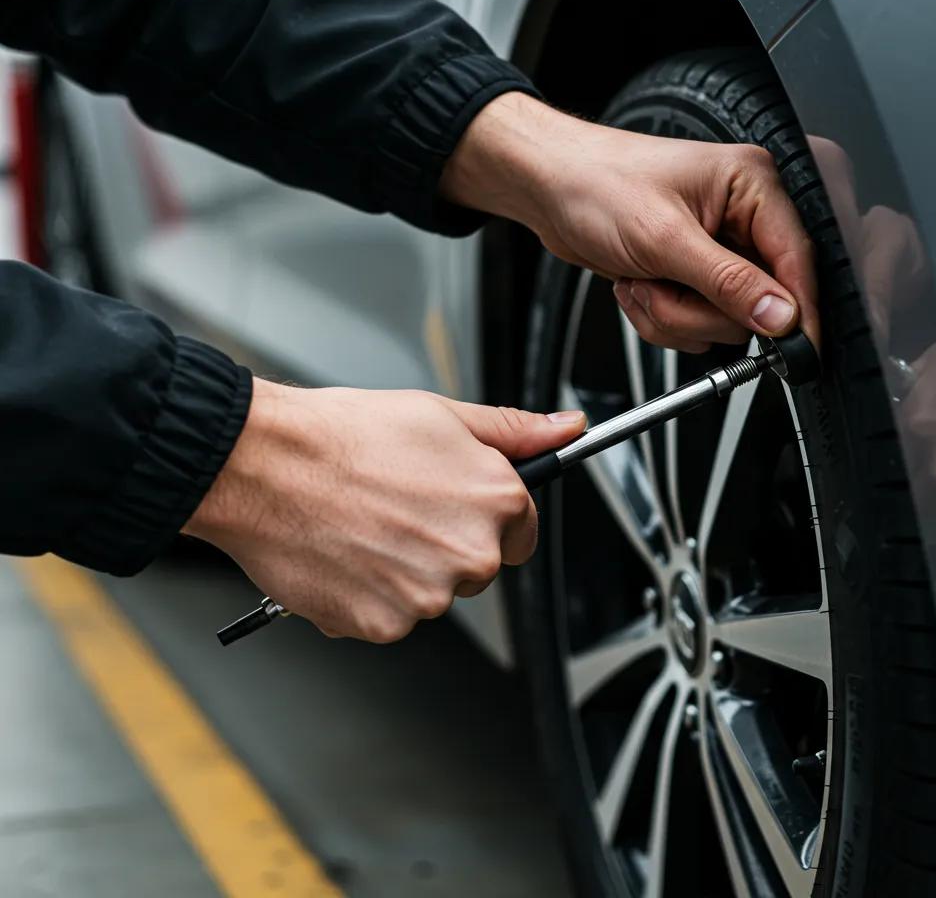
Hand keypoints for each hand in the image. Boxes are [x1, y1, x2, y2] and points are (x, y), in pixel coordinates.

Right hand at [185, 380, 585, 641]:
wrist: (263, 465)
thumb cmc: (344, 435)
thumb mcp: (442, 414)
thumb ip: (514, 432)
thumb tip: (565, 429)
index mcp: (497, 501)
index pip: (521, 531)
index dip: (485, 516)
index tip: (452, 505)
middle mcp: (472, 554)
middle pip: (475, 566)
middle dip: (444, 543)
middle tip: (396, 506)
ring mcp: (428, 596)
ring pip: (429, 592)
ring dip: (403, 570)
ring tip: (362, 524)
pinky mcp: (383, 626)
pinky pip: (388, 617)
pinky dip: (367, 594)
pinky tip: (344, 553)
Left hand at [442, 92, 817, 352]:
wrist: (548, 189)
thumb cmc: (596, 184)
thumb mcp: (663, 238)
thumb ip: (727, 281)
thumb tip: (780, 315)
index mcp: (751, 185)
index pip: (797, 258)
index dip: (797, 310)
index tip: (798, 350)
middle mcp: (740, 216)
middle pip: (758, 302)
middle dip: (700, 308)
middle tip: (662, 286)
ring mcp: (715, 249)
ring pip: (722, 320)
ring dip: (674, 314)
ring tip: (642, 279)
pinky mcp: (691, 273)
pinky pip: (694, 322)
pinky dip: (661, 316)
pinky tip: (638, 284)